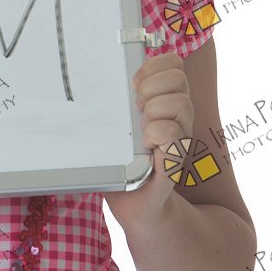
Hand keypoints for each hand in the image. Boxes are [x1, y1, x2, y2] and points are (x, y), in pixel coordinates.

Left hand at [104, 51, 193, 228]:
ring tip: (140, 129)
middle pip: (179, 79)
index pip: (174, 64)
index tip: (134, 84)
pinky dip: (155, 134)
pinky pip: (172, 133)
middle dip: (151, 88)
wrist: (135, 206)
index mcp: (166, 102)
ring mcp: (181, 137)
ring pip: (179, 103)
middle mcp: (179, 117)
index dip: (154, 67)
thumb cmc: (121, 163)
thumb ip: (115, 101)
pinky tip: (145, 146)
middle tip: (135, 108)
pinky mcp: (175, 160)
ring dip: (153, 112)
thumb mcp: (117, 126)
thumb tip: (90, 74)